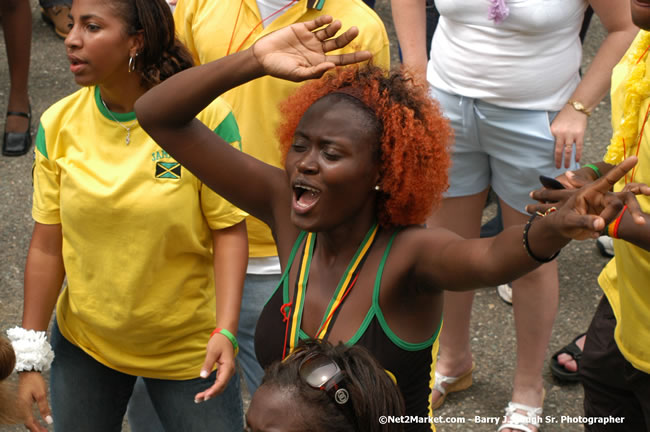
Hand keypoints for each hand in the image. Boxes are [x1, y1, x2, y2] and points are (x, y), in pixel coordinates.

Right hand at [19, 372, 51, 431]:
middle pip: (28, 423)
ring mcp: (21, 406)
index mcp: (24, 406)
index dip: (37, 429)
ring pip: (28, 420)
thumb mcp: (42, 394)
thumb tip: (49, 420)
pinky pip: (28, 415)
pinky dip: (33, 421)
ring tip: (44, 430)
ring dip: (35, 426)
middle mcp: (21, 407)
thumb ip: (44, 408)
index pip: (30, 422)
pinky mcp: (24, 404)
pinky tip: (39, 423)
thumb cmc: (35, 381)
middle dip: (36, 429)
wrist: (28, 372)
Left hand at [193, 332, 236, 402]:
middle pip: (221, 387)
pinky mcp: (224, 371)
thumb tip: (203, 376)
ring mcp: (227, 372)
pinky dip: (213, 388)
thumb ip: (207, 364)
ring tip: (199, 398)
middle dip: (210, 394)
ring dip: (211, 393)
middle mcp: (229, 371)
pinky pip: (219, 383)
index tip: (205, 396)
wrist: (225, 336)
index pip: (221, 383)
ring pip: (220, 386)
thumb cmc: (219, 342)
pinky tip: (206, 392)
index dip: (213, 391)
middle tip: (198, 399)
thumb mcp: (212, 352)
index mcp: (228, 367)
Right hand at [252, 15, 371, 81]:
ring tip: (338, 24)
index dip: (355, 58)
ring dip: (335, 28)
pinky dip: (323, 20)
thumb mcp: (298, 74)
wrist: (263, 57)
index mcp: (319, 63)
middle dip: (347, 38)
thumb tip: (332, 65)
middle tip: (355, 31)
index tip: (369, 54)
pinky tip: (328, 20)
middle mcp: (318, 51)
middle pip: (338, 44)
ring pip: (329, 32)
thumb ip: (315, 71)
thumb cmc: (280, 69)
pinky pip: (317, 23)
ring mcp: (311, 39)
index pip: (341, 61)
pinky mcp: (303, 29)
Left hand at [526, 157, 645, 239]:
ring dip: (606, 223)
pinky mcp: (608, 215)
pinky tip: (591, 235)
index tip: (635, 157)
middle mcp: (601, 196)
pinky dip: (602, 231)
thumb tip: (601, 224)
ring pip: (617, 213)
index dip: (622, 168)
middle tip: (599, 227)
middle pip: (616, 203)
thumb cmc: (563, 220)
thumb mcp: (568, 220)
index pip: (609, 178)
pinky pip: (613, 222)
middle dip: (610, 216)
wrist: (563, 229)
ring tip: (591, 233)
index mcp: (590, 191)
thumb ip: (584, 221)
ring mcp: (606, 206)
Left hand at [551, 104, 587, 168]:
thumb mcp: (556, 124)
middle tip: (558, 167)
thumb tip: (554, 145)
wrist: (577, 107)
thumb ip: (555, 134)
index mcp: (553, 131)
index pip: (551, 146)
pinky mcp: (580, 134)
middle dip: (558, 160)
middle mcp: (561, 134)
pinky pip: (578, 147)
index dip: (552, 154)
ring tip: (567, 166)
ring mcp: (571, 135)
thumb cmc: (565, 116)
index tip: (551, 160)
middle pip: (559, 150)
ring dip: (567, 160)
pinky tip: (577, 160)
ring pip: (568, 151)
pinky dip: (578, 154)